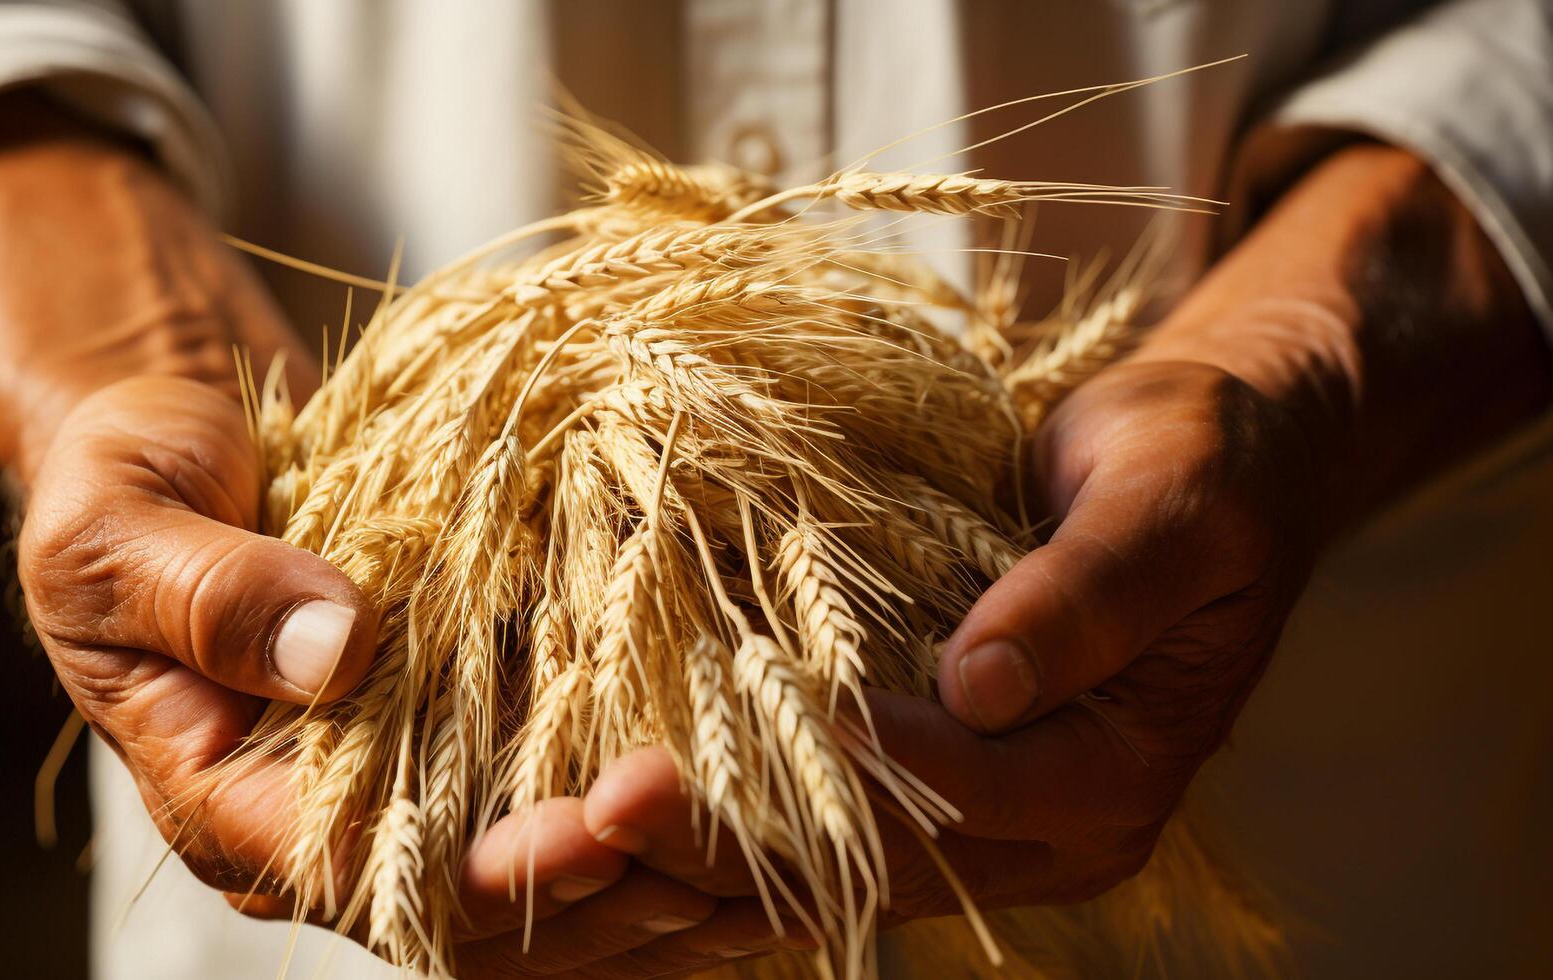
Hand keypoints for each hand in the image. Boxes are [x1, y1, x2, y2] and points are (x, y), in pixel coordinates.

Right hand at [29, 379, 721, 972]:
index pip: (376, 882)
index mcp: (231, 800)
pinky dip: (640, 815)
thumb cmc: (125, 482)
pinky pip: (551, 799)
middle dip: (605, 893)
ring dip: (647, 883)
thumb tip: (337, 649)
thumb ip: (209, 594)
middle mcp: (326, 821)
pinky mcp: (454, 734)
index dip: (494, 875)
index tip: (606, 827)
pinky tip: (740, 804)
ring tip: (767, 855)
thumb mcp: (119, 527)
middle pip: (478, 917)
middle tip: (728, 849)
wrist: (175, 441)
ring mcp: (400, 784)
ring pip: (532, 889)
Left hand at [571, 141, 1552, 970]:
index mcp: (1115, 775)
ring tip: (577, 833)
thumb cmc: (1192, 467)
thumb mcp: (1169, 501)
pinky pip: (819, 839)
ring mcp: (983, 825)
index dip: (870, 761)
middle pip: (880, 856)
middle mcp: (1047, 829)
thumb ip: (1088, 593)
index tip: (754, 717)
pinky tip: (625, 824)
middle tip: (608, 807)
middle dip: (738, 837)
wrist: (1200, 473)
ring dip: (704, 859)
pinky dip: (728, 837)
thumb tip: (985, 684)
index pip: (976, 789)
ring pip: (829, 870)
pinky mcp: (932, 795)